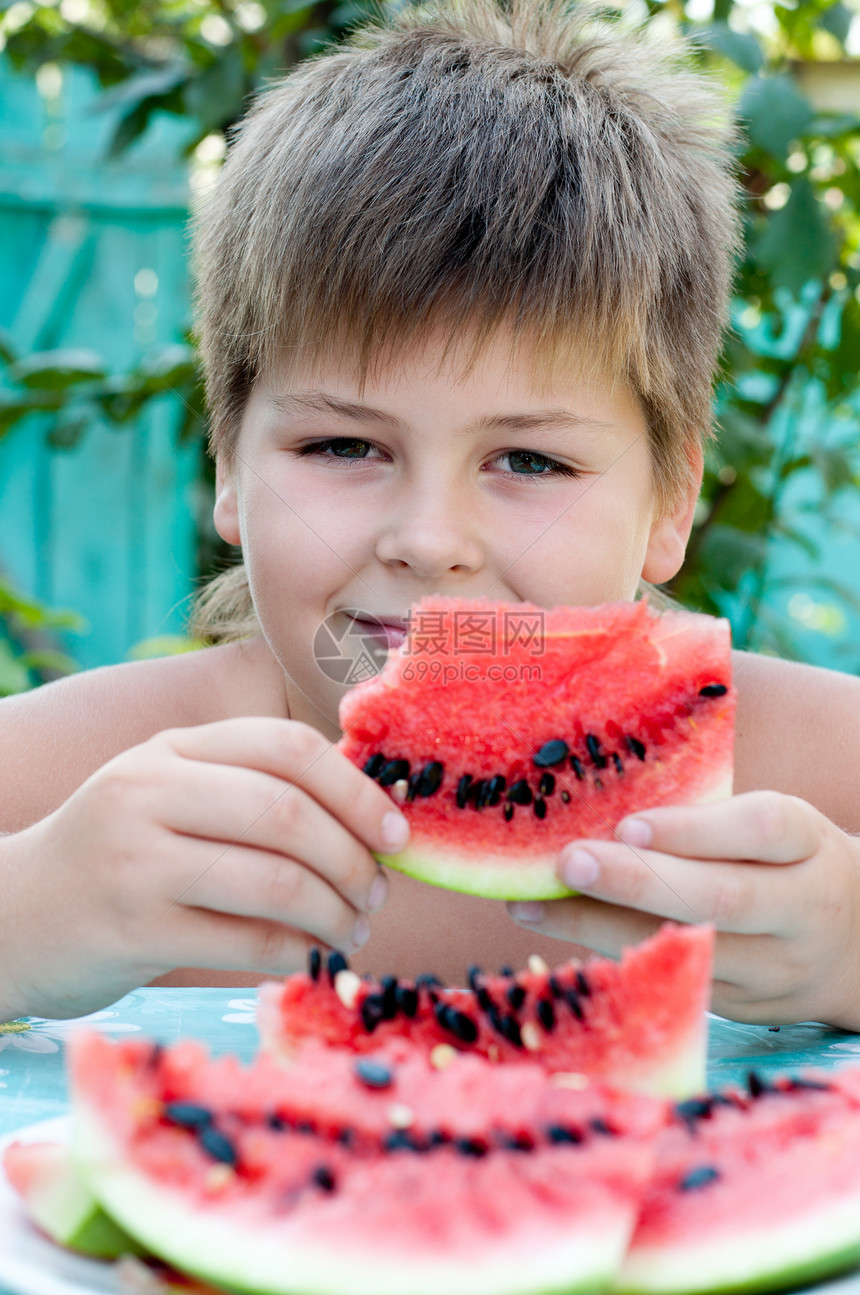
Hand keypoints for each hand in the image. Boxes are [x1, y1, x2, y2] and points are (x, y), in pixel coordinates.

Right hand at [0, 718, 405, 1019]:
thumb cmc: (118, 856)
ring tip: (351, 928)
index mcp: (170, 750)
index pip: (285, 748)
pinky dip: (294, 951)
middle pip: (287, 814)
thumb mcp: (168, 796)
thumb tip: (369, 813)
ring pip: (274, 881)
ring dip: (333, 912)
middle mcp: (149, 792)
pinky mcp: (132, 930)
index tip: (395, 831)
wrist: (12, 917)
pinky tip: (308, 955)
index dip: (355, 789)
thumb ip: (248, 789)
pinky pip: (245, 941)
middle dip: (353, 859)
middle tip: (376, 891)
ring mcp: (137, 861)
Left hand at [508, 791, 859, 1029]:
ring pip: (689, 949)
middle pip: (721, 897)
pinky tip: (561, 940)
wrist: (857, 948)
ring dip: (603, 927)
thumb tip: (603, 804)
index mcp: (809, 844)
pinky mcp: (745, 1006)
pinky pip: (675, 982)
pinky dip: (614, 960)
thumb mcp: (777, 827)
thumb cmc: (792, 863)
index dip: (694, 829)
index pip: (761, 829)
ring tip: (533, 906)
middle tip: (568, 862)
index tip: (629, 822)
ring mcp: (775, 966)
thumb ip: (712, 819)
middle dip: (637, 881)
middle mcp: (800, 908)